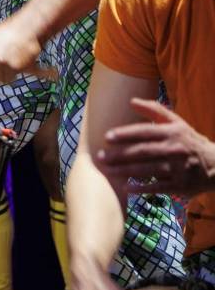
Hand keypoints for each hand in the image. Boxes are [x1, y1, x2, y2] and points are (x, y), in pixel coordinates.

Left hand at [97, 98, 214, 196]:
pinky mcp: (181, 185)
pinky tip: (126, 187)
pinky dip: (142, 188)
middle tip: (100, 157)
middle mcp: (175, 149)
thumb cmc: (189, 141)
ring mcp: (179, 169)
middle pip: (143, 152)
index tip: (107, 137)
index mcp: (172, 133)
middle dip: (120, 155)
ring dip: (125, 171)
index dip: (126, 134)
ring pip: (148, 170)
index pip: (145, 132)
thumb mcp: (176, 123)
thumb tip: (131, 101)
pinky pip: (158, 187)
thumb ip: (154, 110)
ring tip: (108, 171)